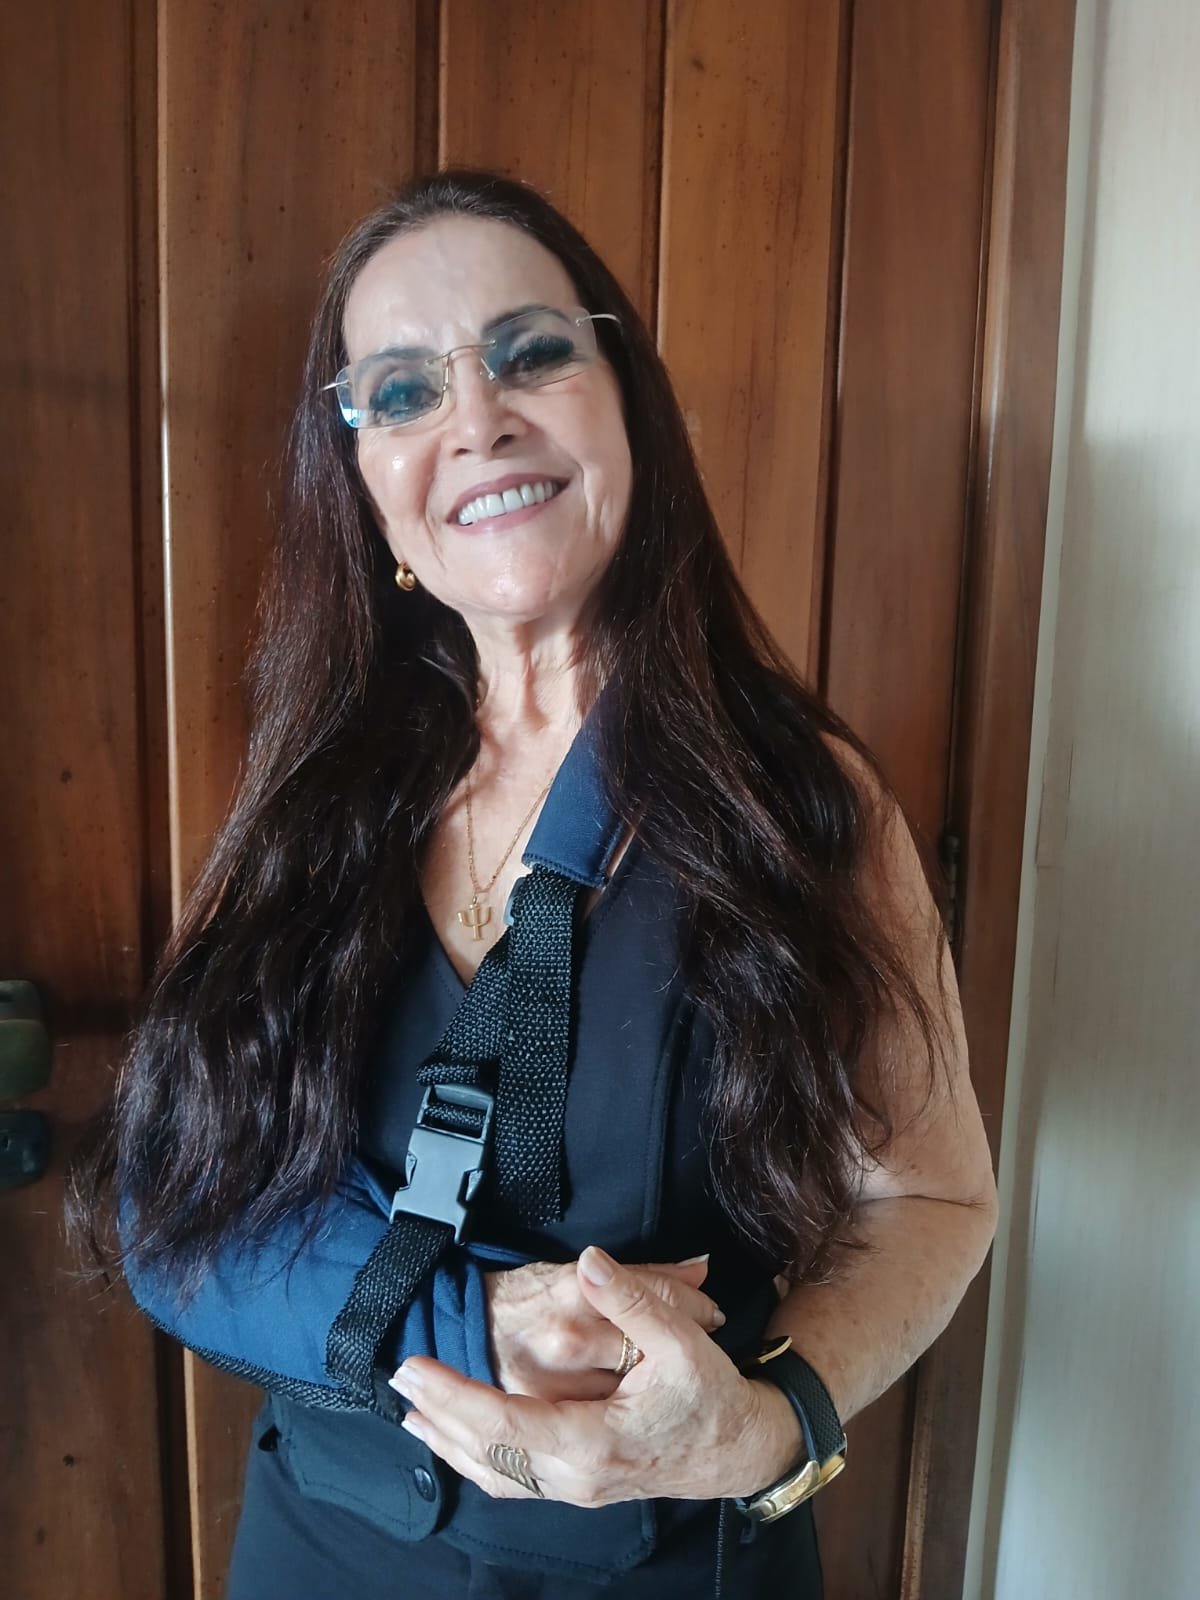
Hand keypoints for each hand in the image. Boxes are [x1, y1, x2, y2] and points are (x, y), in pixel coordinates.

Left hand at [391, 1246, 803, 1505]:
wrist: (739, 1450)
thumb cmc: (712, 1395)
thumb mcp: (683, 1341)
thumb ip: (632, 1299)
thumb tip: (589, 1261)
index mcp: (593, 1442)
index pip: (505, 1425)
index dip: (455, 1394)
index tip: (416, 1366)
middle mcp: (574, 1476)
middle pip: (486, 1453)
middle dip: (438, 1414)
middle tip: (398, 1374)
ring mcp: (573, 1488)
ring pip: (493, 1474)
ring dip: (449, 1441)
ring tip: (411, 1409)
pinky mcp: (576, 1485)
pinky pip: (512, 1480)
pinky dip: (476, 1459)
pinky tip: (454, 1440)